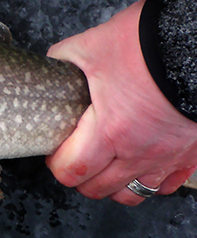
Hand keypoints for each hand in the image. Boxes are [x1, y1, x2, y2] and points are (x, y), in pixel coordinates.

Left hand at [45, 0, 196, 205]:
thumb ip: (66, 59)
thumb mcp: (93, 45)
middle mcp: (140, 151)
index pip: (72, 171)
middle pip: (98, 188)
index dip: (56, 163)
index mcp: (110, 130)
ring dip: (113, 184)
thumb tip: (54, 66)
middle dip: (79, 176)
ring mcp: (168, 156)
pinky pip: (167, 184)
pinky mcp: (190, 153)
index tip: (54, 150)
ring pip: (133, 193)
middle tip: (74, 156)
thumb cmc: (151, 44)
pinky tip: (140, 163)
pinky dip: (150, 180)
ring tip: (104, 165)